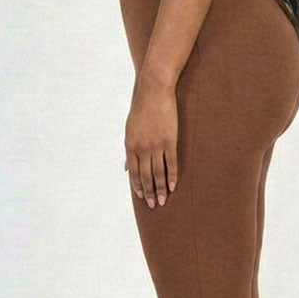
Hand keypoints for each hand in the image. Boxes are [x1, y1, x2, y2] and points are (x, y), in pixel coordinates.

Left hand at [123, 74, 177, 207]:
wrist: (153, 92)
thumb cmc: (141, 110)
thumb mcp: (130, 130)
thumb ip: (129, 151)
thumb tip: (125, 168)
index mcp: (130, 146)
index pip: (133, 172)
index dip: (138, 186)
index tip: (143, 197)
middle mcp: (142, 148)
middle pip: (145, 176)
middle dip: (150, 192)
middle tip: (154, 205)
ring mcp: (156, 145)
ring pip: (158, 173)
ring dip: (161, 189)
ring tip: (164, 201)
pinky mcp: (170, 141)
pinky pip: (171, 163)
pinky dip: (172, 176)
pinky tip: (173, 186)